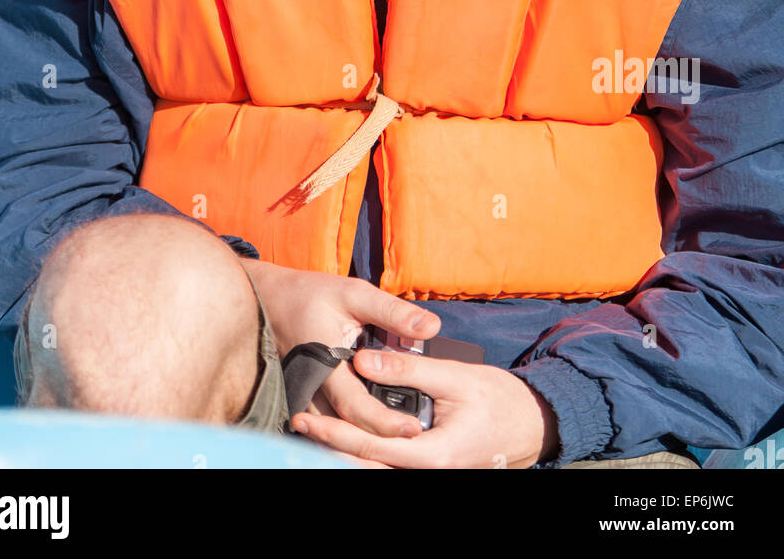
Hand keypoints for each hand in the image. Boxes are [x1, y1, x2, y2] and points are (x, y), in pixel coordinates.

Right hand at [243, 257, 440, 438]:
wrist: (270, 299)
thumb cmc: (311, 294)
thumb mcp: (354, 293)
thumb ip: (391, 312)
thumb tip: (431, 326)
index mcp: (323, 364)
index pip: (355, 406)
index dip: (384, 422)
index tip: (413, 429)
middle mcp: (309, 388)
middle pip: (345, 427)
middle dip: (379, 437)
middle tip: (415, 438)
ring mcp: (303, 397)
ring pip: (334, 429)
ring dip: (363, 435)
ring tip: (398, 439)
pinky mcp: (304, 397)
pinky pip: (327, 420)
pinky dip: (349, 426)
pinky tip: (374, 427)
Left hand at [291, 349, 558, 468]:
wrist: (534, 424)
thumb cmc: (500, 399)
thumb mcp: (456, 376)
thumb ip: (409, 368)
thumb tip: (364, 359)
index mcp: (432, 455)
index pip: (369, 448)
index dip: (333, 434)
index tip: (305, 419)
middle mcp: (427, 472)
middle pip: (366, 465)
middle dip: (330, 446)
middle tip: (298, 424)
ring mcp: (429, 471)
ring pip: (377, 466)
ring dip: (345, 448)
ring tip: (314, 428)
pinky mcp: (430, 465)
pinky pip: (392, 461)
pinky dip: (367, 449)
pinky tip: (347, 433)